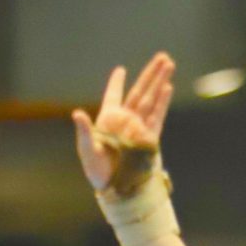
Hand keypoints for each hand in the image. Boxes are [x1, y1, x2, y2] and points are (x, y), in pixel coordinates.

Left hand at [72, 54, 175, 192]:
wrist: (116, 188)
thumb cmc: (98, 170)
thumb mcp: (87, 149)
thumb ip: (84, 130)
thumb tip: (77, 113)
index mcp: (109, 119)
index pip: (114, 96)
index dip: (116, 83)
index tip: (120, 70)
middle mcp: (126, 120)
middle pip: (139, 91)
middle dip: (150, 74)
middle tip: (162, 57)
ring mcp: (139, 127)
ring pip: (151, 99)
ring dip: (160, 81)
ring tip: (169, 64)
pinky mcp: (149, 138)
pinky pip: (157, 116)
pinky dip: (162, 102)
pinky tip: (167, 88)